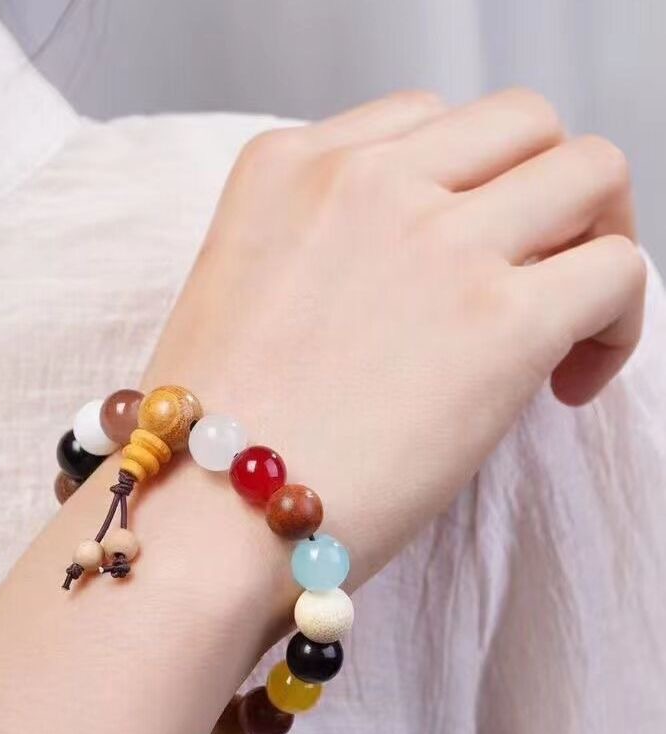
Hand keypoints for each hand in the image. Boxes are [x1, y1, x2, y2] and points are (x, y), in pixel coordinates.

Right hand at [143, 88, 644, 588]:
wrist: (202, 522)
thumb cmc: (210, 436)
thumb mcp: (240, 291)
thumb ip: (322, 247)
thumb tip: (417, 270)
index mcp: (288, 168)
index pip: (427, 123)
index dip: (461, 186)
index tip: (457, 257)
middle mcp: (365, 182)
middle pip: (519, 125)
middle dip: (542, 193)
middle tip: (534, 273)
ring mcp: (435, 242)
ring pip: (589, 171)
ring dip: (593, 238)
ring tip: (566, 326)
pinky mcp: (499, 321)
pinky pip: (617, 271)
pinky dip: (616, 322)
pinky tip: (570, 382)